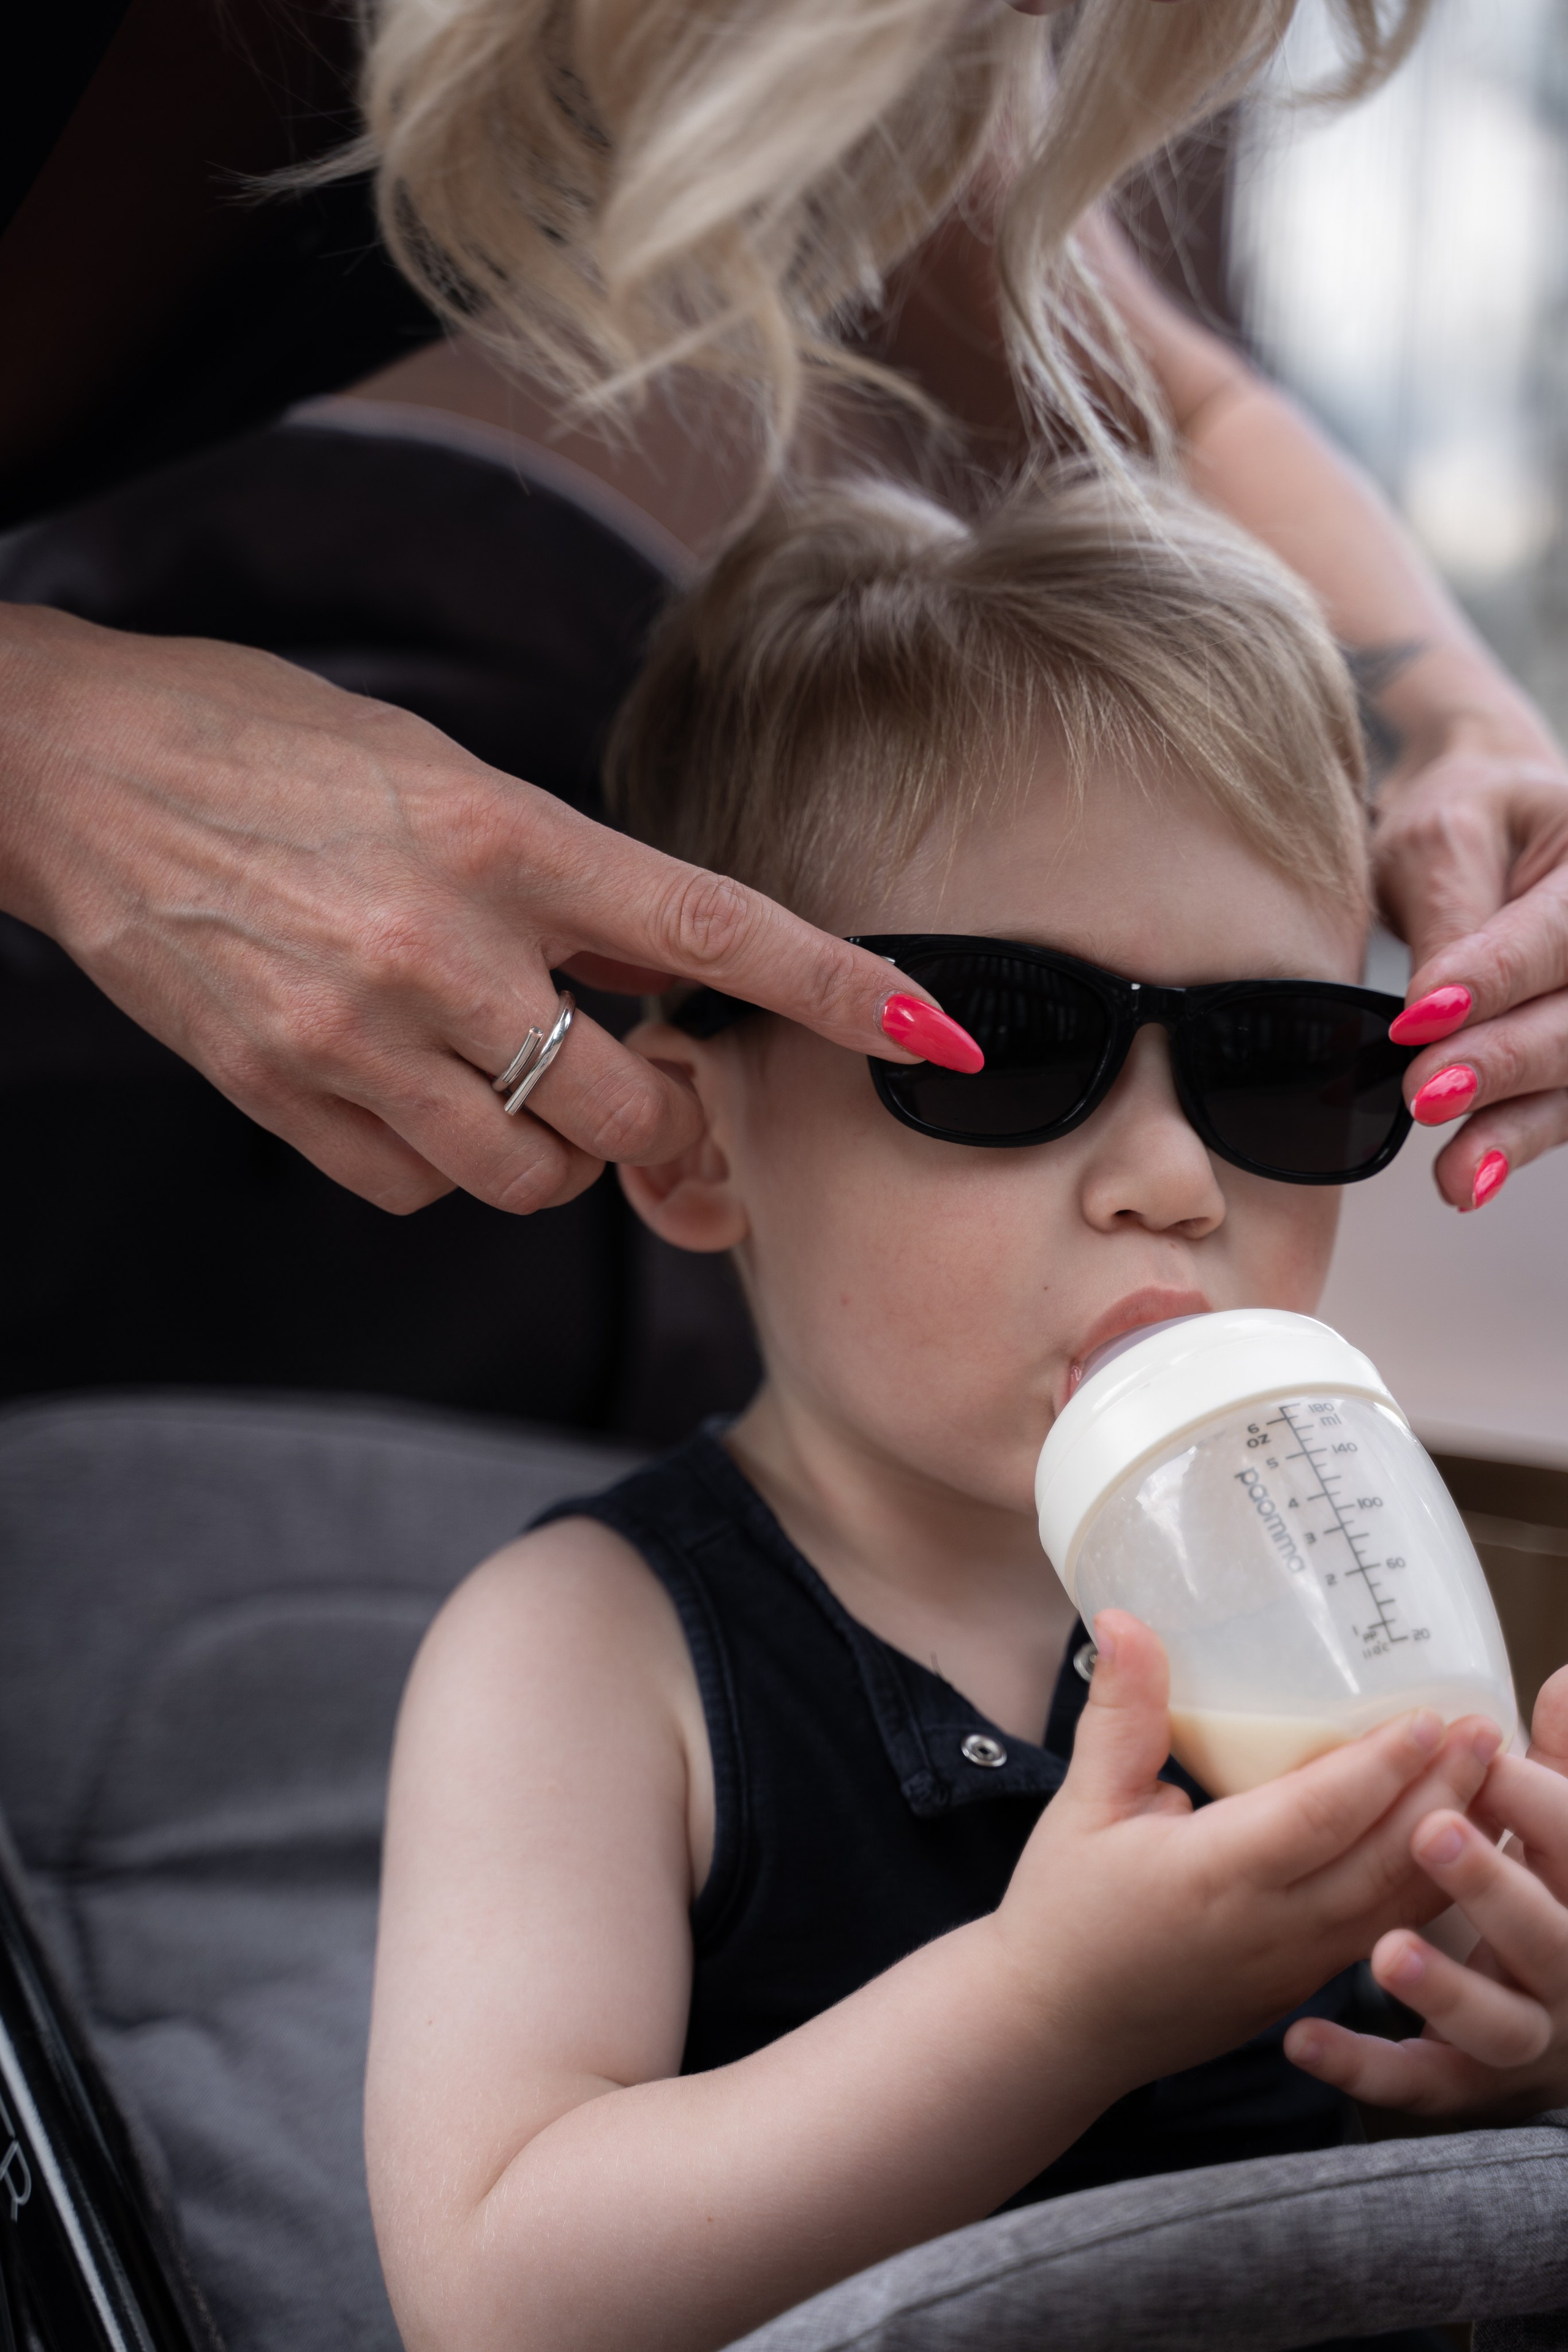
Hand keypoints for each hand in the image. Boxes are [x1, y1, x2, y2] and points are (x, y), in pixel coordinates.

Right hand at [0, 604, 952, 1216]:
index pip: (708, 928)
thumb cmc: (265, 744)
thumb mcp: (437, 775)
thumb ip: (551, 882)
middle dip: (649, 1116)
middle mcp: (436, 947)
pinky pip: (416, 1191)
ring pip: (525, 1174)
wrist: (70, 772)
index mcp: (499, 837)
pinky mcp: (280, 1094)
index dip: (836, 989)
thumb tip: (643, 976)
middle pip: (621, 1105)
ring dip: (548, 1152)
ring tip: (501, 1080)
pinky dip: (441, 1166)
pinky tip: (410, 1094)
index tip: (931, 1032)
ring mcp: (352, 1034)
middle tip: (625, 1080)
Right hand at [992, 1611, 1501, 2095]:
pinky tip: (1449, 1846)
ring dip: (1448, 1840)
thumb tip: (1127, 1619)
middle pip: (1382, 1861)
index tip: (1429, 1716)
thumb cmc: (1065, 1914)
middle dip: (1443, 1793)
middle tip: (1487, 1731)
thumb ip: (1121, 1715)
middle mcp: (1272, 1928)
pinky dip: (1424, 1887)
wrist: (1058, 2030)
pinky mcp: (1305, 1986)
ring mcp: (1296, 1966)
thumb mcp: (1082, 1806)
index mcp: (1215, 1876)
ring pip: (1397, 1905)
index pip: (1320, 1816)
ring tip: (1485, 1778)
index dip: (1381, 1766)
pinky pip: (1382, 1932)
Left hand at [1284, 1666, 1567, 2122]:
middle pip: (1546, 1936)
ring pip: (1497, 2026)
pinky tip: (1304, 2040)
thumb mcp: (1558, 1833)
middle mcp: (1564, 1969)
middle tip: (1431, 1832)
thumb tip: (1563, 1681)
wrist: (1557, 2011)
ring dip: (1447, 1988)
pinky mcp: (1469, 2080)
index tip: (1488, 1754)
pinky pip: (1423, 2083)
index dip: (1541, 1803)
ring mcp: (1524, 2033)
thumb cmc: (1548, 1896)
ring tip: (1385, 1953)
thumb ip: (1561, 1763)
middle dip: (1494, 1884)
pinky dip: (1366, 2068)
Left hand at [1374, 726, 1567, 1211]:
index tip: (1421, 1017)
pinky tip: (1471, 1178)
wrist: (1495, 828)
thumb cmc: (1468, 822)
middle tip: (1424, 1093)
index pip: (1555, 933)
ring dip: (1515, 1128)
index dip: (1494, 979)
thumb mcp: (1441, 842)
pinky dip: (1516, 1139)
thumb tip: (1426, 1014)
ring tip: (1455, 1173)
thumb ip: (1445, 922)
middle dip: (1503, 1062)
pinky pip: (1560, 1105)